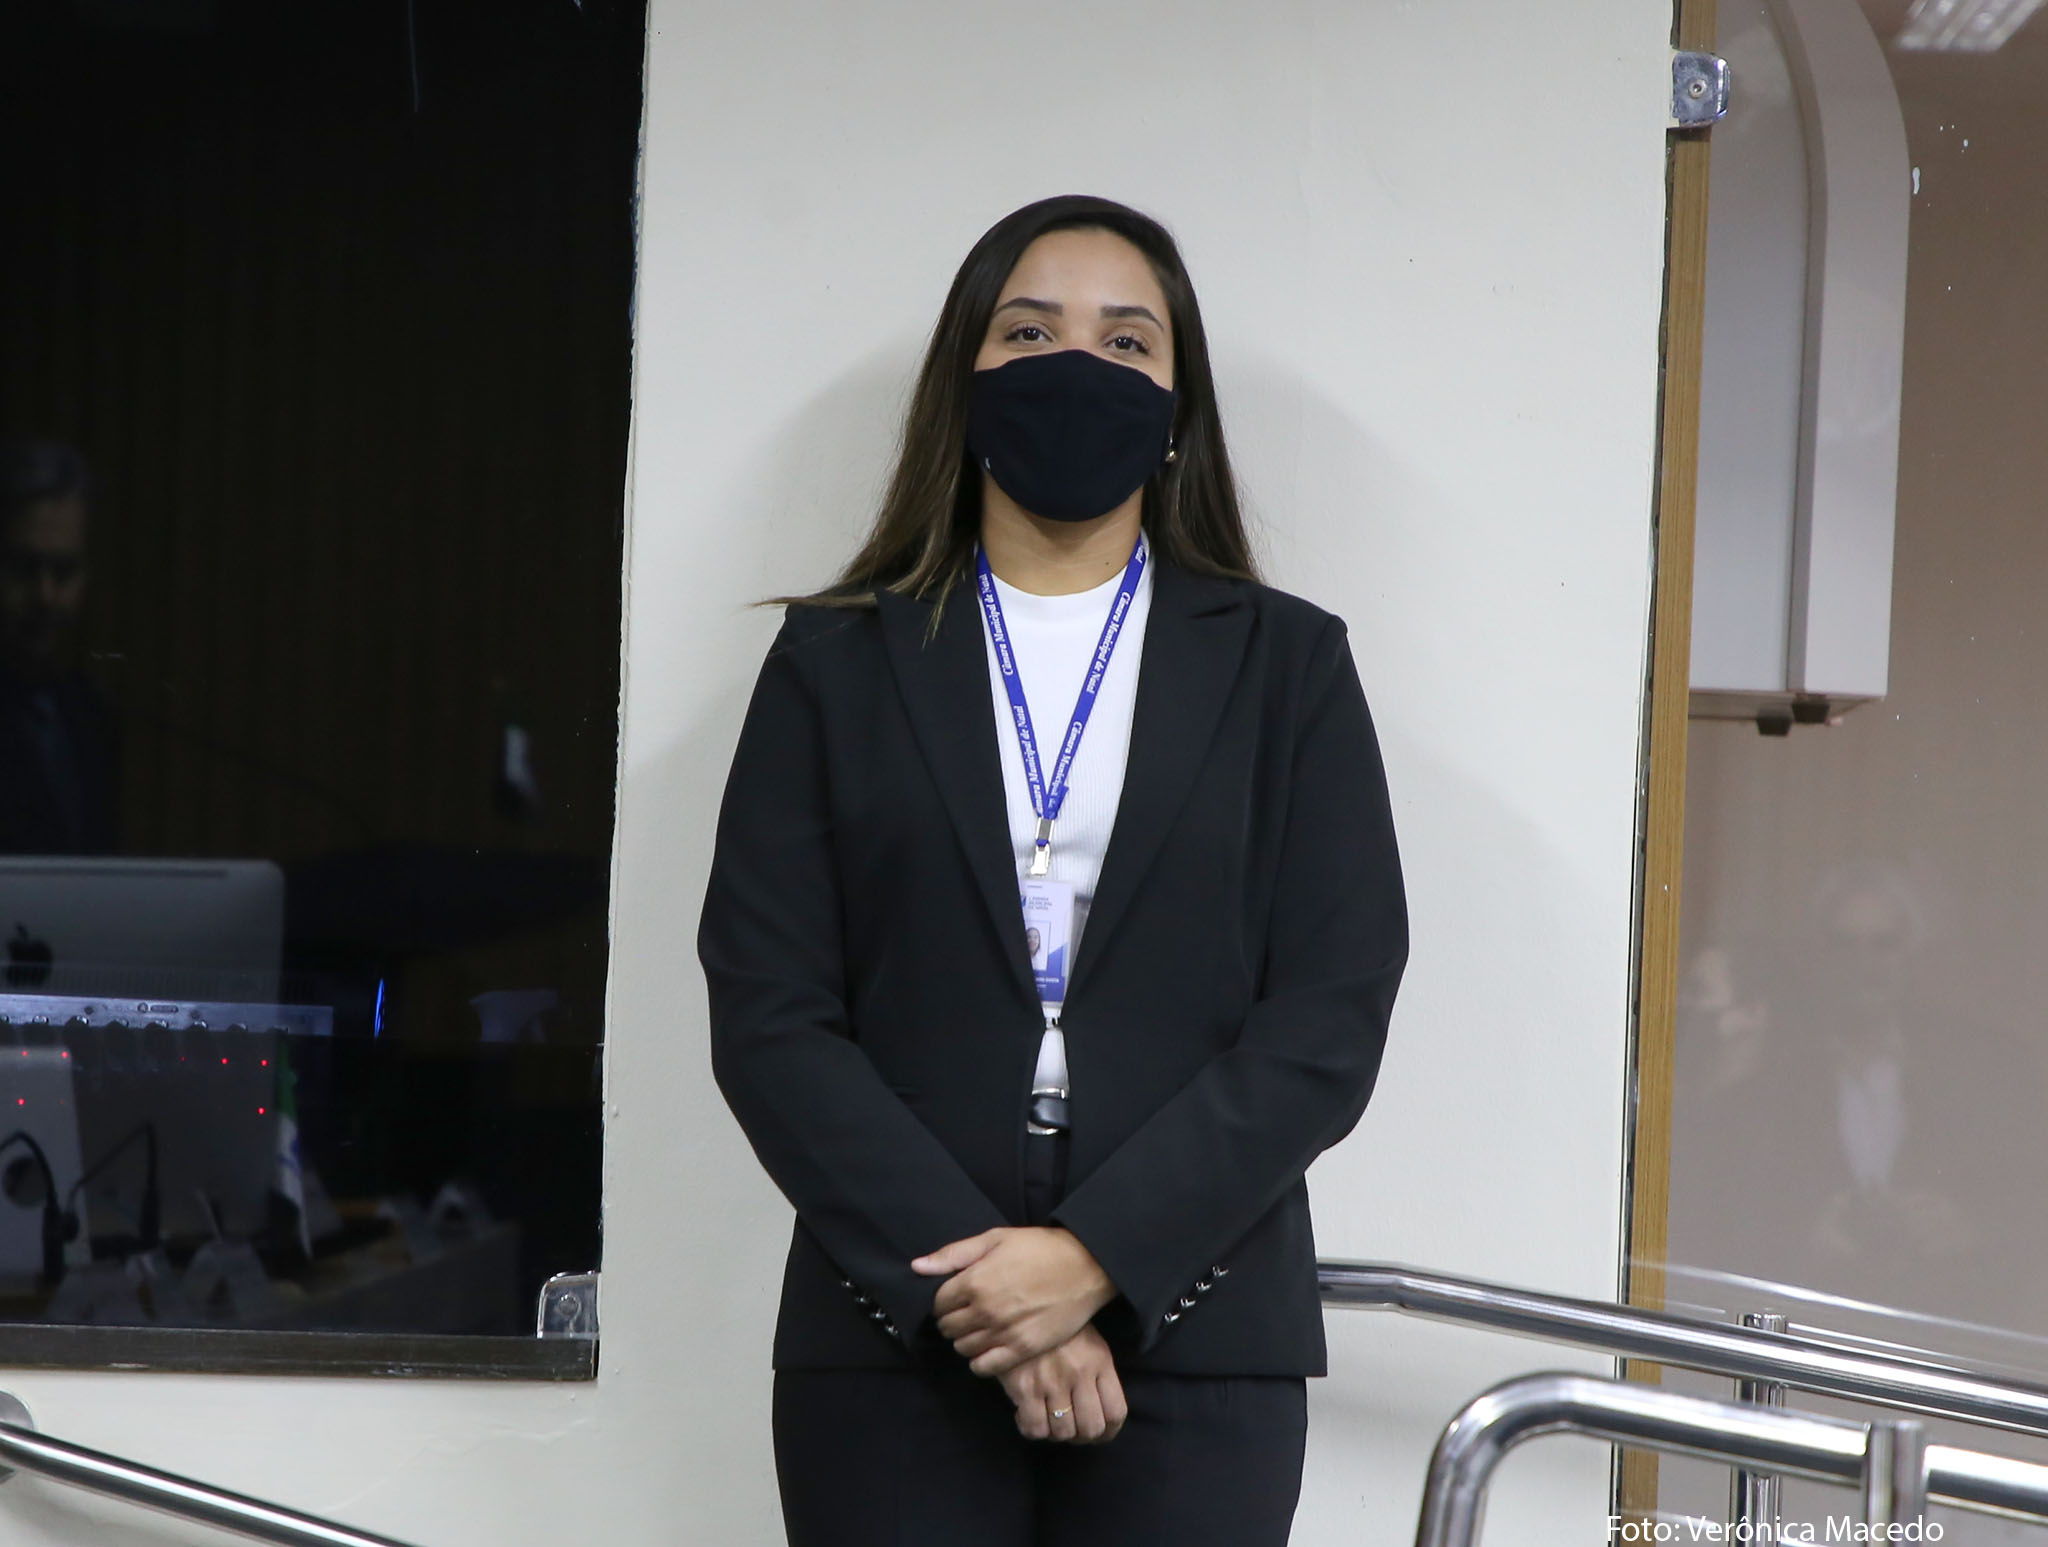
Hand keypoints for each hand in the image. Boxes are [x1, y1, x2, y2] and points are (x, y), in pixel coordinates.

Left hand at [911, 1225, 1116, 1376]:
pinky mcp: (1022, 1349)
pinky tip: (988, 1348)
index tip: (955, 1297)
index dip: (943, 1300)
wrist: (1085, 1266)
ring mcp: (1004, 1332)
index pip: (938, 1303)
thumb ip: (953, 1255)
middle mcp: (985, 1310)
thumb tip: (917, 1267)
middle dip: (952, 1320)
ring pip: (963, 1348)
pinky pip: (984, 1367)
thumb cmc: (1039, 1248)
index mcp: (975, 1280)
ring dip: (965, 1340)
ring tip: (979, 1328)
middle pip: (948, 1327)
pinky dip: (979, 1361)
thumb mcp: (995, 1239)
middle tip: (967, 1313)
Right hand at [999, 1324, 1128, 1443]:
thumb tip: (1101, 1410)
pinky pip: (1035, 1428)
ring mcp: (1052, 1382)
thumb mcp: (1089, 1341)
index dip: (1109, 1431)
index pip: (1116, 1412)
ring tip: (1048, 1420)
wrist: (1018, 1307)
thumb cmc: (1057, 1328)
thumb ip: (1098, 1373)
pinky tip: (1027, 1415)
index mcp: (1099, 1360)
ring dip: (1056, 1433)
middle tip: (1071, 1429)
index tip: (1100, 1433)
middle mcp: (1079, 1373)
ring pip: (1063, 1432)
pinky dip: (1032, 1429)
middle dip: (1082, 1437)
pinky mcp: (1024, 1387)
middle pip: (1091, 1428)